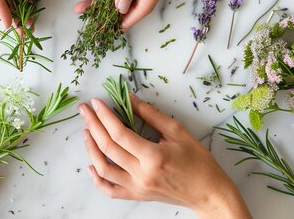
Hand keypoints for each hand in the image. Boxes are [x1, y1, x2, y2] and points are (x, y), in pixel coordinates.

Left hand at [79, 95, 251, 218]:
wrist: (208, 192)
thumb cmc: (198, 161)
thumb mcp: (177, 132)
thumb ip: (150, 114)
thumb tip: (129, 98)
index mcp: (153, 157)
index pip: (120, 134)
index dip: (105, 116)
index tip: (96, 102)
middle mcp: (142, 175)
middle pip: (108, 148)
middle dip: (93, 125)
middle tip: (85, 110)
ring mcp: (137, 188)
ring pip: (104, 169)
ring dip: (91, 148)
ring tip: (86, 131)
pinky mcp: (137, 195)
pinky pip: (110, 190)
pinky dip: (97, 179)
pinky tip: (90, 166)